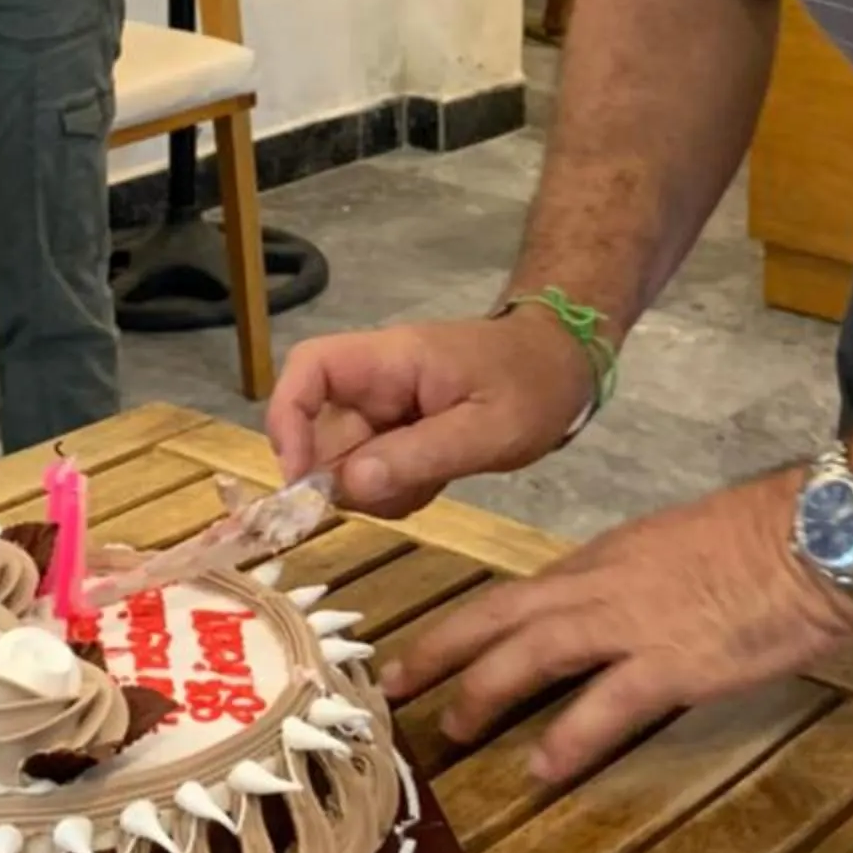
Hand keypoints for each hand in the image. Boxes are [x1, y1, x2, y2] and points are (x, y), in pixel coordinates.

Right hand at [266, 310, 592, 517]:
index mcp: (390, 361)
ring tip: (433, 481)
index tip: (301, 480)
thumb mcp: (489, 428)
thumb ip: (420, 455)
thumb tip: (348, 486)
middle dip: (349, 478)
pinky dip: (398, 491)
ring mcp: (385, 409)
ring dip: (379, 489)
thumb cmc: (533, 384)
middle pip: (321, 432)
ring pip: (347, 463)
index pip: (308, 369)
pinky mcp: (399, 435)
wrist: (565, 366)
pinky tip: (437, 481)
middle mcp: (375, 383)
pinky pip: (375, 475)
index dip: (287, 419)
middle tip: (405, 490)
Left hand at [380, 473, 852, 783]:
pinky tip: (543, 768)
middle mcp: (599, 585)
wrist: (814, 536)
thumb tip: (603, 619)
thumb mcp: (674, 550)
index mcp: (601, 559)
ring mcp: (632, 623)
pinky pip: (606, 704)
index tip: (419, 650)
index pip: (514, 595)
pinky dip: (570, 737)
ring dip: (484, 692)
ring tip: (450, 730)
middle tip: (390, 687)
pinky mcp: (672, 662)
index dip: (461, 625)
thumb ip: (631, 583)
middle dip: (438, 650)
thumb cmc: (760, 539)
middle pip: (498, 617)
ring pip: (532, 654)